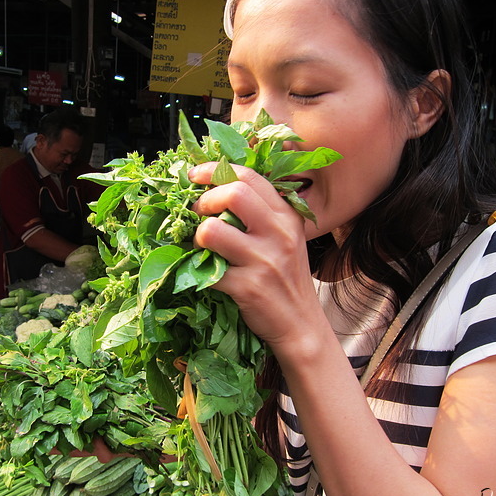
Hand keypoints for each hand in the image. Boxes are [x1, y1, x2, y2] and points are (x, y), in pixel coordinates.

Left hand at [188, 162, 322, 348]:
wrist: (301, 325)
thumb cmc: (285, 279)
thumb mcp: (284, 239)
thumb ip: (261, 214)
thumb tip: (216, 190)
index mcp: (286, 216)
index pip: (249, 177)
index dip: (215, 171)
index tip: (195, 176)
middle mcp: (279, 233)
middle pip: (234, 193)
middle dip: (205, 200)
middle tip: (197, 214)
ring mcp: (264, 260)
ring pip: (213, 230)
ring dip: (197, 236)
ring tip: (200, 246)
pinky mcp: (249, 287)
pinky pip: (208, 270)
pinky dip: (198, 270)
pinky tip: (204, 272)